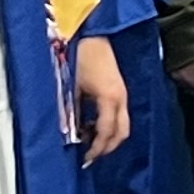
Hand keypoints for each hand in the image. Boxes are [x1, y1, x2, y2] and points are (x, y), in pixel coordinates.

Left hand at [69, 35, 130, 163]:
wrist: (91, 34)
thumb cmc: (80, 57)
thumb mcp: (72, 88)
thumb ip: (72, 112)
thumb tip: (70, 133)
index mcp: (110, 98)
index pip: (106, 132)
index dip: (96, 149)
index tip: (85, 159)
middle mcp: (121, 98)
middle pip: (122, 132)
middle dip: (107, 147)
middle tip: (91, 156)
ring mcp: (122, 93)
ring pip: (122, 124)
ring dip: (108, 136)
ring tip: (89, 141)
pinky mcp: (119, 89)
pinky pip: (119, 114)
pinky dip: (108, 124)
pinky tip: (91, 124)